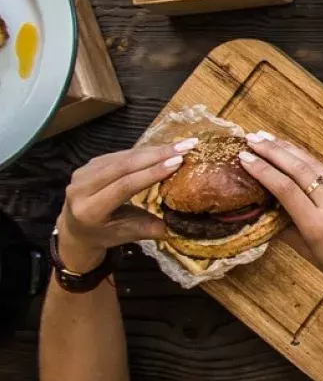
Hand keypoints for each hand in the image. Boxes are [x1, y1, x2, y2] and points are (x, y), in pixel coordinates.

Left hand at [57, 141, 193, 269]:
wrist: (77, 230)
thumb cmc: (107, 234)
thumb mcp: (130, 235)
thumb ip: (155, 229)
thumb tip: (186, 224)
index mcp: (90, 211)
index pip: (124, 186)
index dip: (151, 172)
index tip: (179, 161)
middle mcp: (80, 189)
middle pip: (123, 166)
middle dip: (158, 155)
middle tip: (187, 146)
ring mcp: (82, 174)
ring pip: (123, 157)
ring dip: (154, 150)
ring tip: (181, 145)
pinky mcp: (89, 164)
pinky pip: (120, 154)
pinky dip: (144, 151)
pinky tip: (163, 148)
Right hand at [236, 132, 322, 302]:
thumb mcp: (311, 256)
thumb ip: (287, 233)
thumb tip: (264, 214)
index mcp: (318, 225)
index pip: (286, 189)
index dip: (263, 170)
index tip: (244, 158)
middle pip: (300, 170)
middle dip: (273, 151)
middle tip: (251, 138)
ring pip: (314, 165)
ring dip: (289, 149)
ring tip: (266, 138)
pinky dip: (307, 158)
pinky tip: (293, 152)